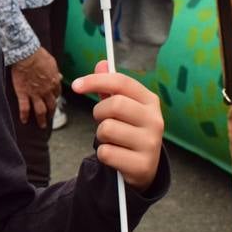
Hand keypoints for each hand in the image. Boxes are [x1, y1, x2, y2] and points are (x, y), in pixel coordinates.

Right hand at [10, 46, 60, 127]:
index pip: (56, 94)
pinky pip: (24, 108)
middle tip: (50, 117)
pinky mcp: (23, 94)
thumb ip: (55, 72)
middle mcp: (46, 91)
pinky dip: (24, 115)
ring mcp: (35, 94)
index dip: (54, 98)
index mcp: (54, 82)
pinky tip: (24, 121)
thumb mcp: (52, 62)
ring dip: (41, 119)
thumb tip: (59, 76)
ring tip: (41, 125)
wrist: (27, 54)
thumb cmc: (38, 55)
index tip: (52, 100)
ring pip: (40, 110)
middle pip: (51, 105)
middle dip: (51, 112)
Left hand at [72, 61, 163, 190]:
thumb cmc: (129, 131)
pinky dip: (104, 154)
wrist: (144, 167)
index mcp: (150, 101)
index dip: (96, 80)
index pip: (122, 82)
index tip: (76, 85)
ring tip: (112, 140)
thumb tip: (102, 64)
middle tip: (103, 120)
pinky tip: (116, 156)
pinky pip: (106, 153)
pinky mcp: (142, 165)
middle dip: (99, 112)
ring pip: (107, 129)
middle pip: (114, 104)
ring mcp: (151, 143)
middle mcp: (155, 120)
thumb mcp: (123, 108)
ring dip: (101, 135)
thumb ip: (111, 87)